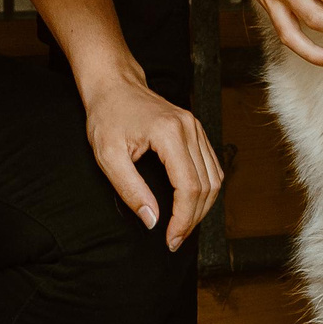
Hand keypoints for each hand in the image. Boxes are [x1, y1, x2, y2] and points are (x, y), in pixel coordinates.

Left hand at [81, 68, 222, 249]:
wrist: (113, 84)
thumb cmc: (107, 116)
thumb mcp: (108, 156)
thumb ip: (130, 189)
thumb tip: (152, 220)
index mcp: (170, 133)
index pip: (189, 187)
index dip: (183, 219)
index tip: (171, 239)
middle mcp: (190, 128)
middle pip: (207, 186)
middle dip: (193, 218)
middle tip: (174, 239)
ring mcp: (196, 127)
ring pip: (215, 178)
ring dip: (202, 207)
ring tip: (182, 226)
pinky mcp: (196, 130)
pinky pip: (212, 167)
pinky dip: (206, 190)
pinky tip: (190, 204)